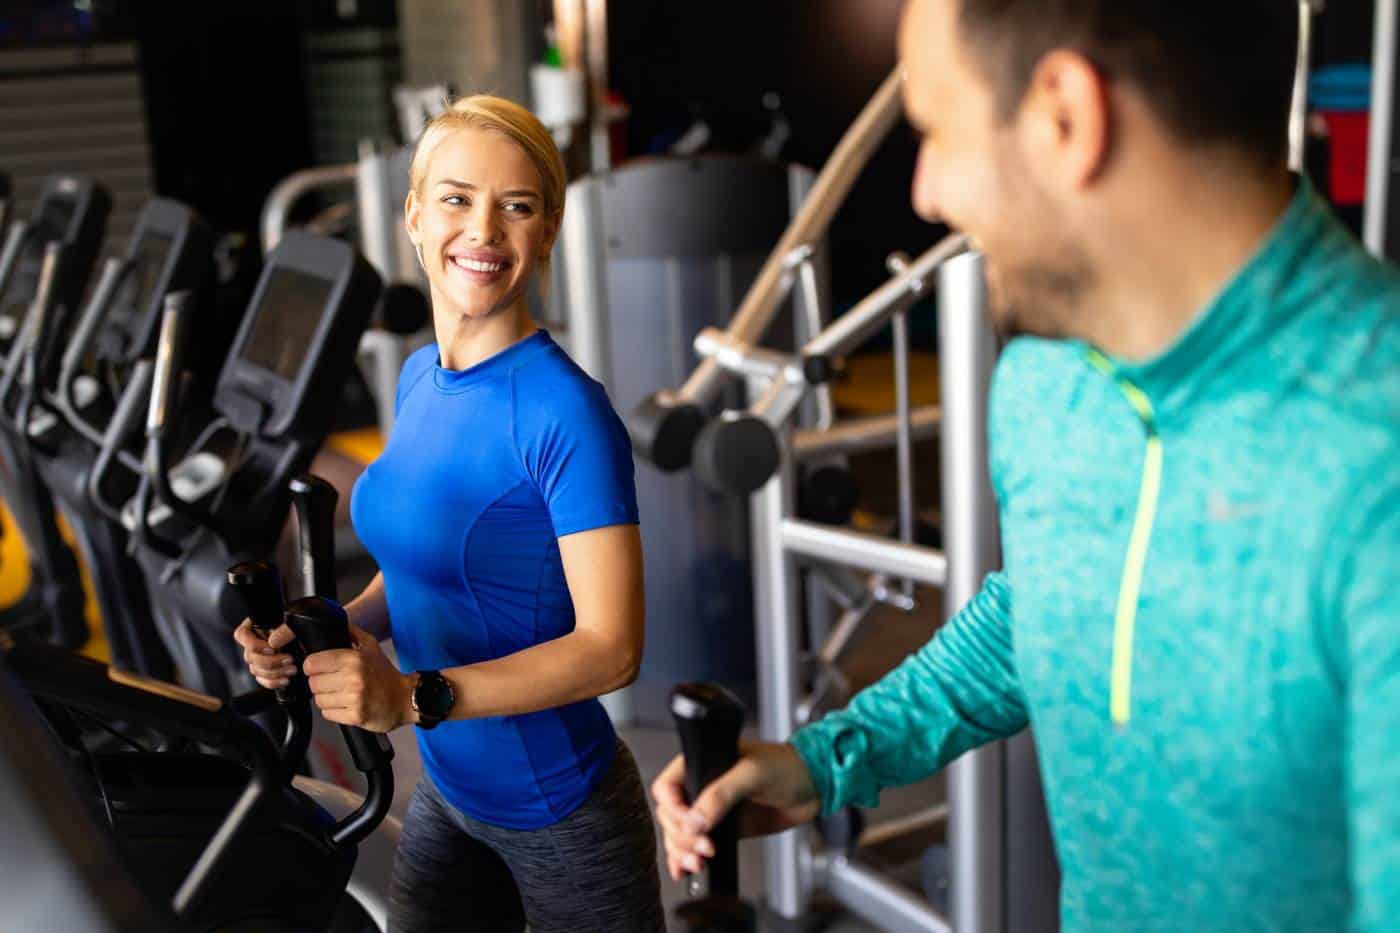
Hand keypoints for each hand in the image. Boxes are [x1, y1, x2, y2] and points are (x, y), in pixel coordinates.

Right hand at [233, 620, 297, 689]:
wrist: (310, 631)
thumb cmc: (301, 618)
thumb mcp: (296, 617)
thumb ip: (285, 628)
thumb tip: (273, 642)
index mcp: (254, 625)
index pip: (242, 635)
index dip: (254, 644)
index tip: (272, 648)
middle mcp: (253, 642)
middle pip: (250, 657)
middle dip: (271, 662)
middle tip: (290, 659)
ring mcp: (258, 657)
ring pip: (256, 670)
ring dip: (274, 673)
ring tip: (293, 669)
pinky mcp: (266, 669)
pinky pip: (262, 680)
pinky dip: (273, 682)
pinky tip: (286, 680)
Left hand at [301, 623, 412, 732]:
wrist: (405, 699)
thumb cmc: (386, 674)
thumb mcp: (372, 647)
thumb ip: (352, 633)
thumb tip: (337, 621)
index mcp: (354, 659)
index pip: (312, 663)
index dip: (313, 666)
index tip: (318, 668)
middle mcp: (354, 678)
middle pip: (313, 683)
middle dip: (320, 683)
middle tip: (333, 683)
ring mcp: (354, 699)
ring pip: (319, 700)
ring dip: (327, 698)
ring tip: (341, 694)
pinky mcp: (355, 717)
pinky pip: (327, 714)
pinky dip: (334, 711)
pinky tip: (346, 705)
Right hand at [651, 740, 820, 882]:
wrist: (814, 786)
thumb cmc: (787, 766)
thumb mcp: (752, 774)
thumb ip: (721, 795)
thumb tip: (695, 821)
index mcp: (702, 763)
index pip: (668, 786)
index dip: (673, 808)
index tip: (688, 824)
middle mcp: (702, 786)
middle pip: (671, 816)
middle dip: (682, 836)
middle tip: (705, 848)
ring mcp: (711, 810)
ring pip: (679, 835)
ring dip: (682, 852)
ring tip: (699, 863)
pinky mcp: (723, 829)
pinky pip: (695, 846)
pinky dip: (685, 859)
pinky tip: (685, 870)